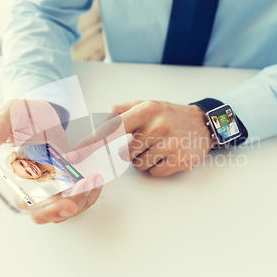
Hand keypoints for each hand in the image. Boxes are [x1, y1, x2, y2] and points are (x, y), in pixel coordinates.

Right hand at [0, 99, 103, 223]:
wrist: (42, 111)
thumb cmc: (22, 114)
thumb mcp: (10, 113)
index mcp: (15, 176)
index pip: (27, 204)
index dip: (45, 209)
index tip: (65, 206)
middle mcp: (33, 186)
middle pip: (50, 212)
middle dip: (69, 208)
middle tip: (84, 190)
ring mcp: (51, 185)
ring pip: (67, 207)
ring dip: (83, 199)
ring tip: (94, 180)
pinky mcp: (66, 180)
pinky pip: (78, 196)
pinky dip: (89, 192)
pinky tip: (96, 179)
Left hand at [67, 100, 214, 176]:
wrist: (202, 124)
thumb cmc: (169, 115)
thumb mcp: (147, 104)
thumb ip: (122, 110)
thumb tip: (100, 118)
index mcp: (146, 109)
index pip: (113, 128)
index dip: (91, 143)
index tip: (74, 156)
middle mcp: (158, 125)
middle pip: (124, 153)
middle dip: (130, 151)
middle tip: (146, 141)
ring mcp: (171, 143)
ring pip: (138, 165)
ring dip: (143, 160)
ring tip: (158, 147)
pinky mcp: (180, 160)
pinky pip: (154, 172)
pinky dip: (157, 167)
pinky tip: (168, 155)